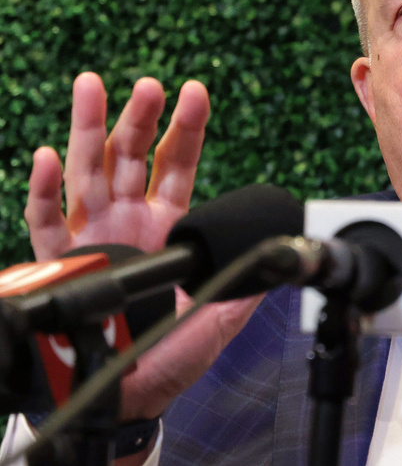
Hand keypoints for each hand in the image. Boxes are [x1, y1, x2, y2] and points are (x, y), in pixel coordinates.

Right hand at [24, 72, 261, 419]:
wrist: (129, 395)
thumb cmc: (169, 353)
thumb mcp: (217, 316)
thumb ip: (244, 285)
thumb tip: (281, 256)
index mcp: (167, 223)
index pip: (176, 163)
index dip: (185, 128)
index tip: (195, 90)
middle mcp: (128, 219)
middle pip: (130, 155)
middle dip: (138, 117)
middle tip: (148, 83)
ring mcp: (92, 235)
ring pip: (87, 172)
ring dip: (88, 130)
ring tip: (91, 86)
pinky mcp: (61, 261)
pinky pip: (45, 222)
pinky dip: (44, 190)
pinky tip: (48, 157)